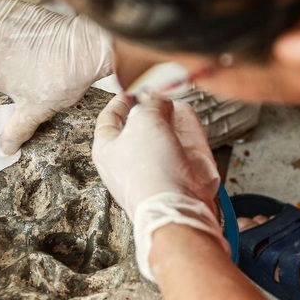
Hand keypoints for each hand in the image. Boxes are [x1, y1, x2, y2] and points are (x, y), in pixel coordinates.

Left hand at [92, 95, 228, 279]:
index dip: (124, 98)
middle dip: (154, 115)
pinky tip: (194, 144)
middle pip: (137, 130)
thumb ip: (152, 103)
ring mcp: (143, 178)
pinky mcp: (164, 187)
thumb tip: (158, 99)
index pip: (109, 116)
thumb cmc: (152, 172)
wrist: (174, 210)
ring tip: (183, 120)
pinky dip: (184, 152)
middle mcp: (121, 165)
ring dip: (172, 131)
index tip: (138, 88)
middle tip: (167, 103)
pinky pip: (174, 163)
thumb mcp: (148, 120)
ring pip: (158, 146)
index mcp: (105, 149)